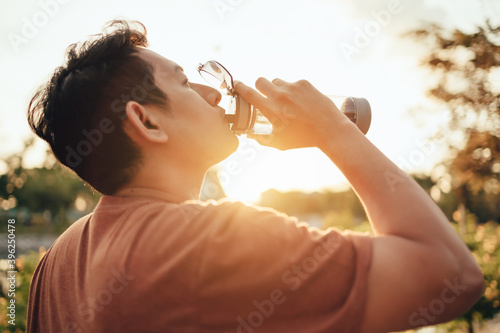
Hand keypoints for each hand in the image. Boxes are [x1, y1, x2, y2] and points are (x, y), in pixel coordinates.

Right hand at [234, 78, 351, 149]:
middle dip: (259, 87)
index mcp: (272, 110)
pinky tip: (301, 102)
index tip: (237, 84)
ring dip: (277, 89)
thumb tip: (250, 135)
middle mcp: (280, 96)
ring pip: (277, 82)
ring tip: (287, 102)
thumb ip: (262, 138)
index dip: (240, 88)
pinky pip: (292, 83)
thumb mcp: (279, 143)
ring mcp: (293, 87)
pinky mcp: (304, 83)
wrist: (329, 130)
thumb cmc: (303, 139)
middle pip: (260, 81)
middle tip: (265, 95)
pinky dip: (293, 90)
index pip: (249, 94)